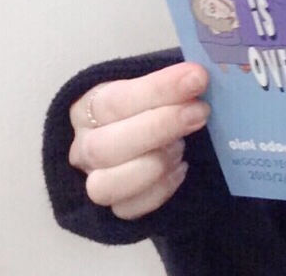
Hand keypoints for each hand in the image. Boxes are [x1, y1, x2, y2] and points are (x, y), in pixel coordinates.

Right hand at [68, 62, 209, 219]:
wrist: (156, 132)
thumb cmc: (157, 101)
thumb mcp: (160, 84)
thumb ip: (176, 81)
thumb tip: (200, 76)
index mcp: (89, 106)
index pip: (114, 100)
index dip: (158, 89)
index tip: (197, 78)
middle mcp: (84, 146)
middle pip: (104, 146)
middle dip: (159, 128)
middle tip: (200, 113)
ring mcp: (94, 181)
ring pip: (106, 185)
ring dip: (154, 163)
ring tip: (183, 145)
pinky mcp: (113, 209)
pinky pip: (129, 210)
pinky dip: (161, 189)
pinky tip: (181, 166)